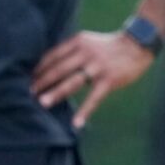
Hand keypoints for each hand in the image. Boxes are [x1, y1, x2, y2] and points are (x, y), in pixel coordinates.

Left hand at [32, 29, 155, 127]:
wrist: (137, 43)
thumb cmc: (109, 46)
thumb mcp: (87, 41)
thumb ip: (71, 51)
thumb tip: (49, 66)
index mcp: (77, 42)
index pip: (52, 55)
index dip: (39, 67)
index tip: (28, 78)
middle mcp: (85, 53)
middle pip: (58, 68)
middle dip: (42, 81)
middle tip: (29, 92)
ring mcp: (97, 67)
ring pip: (72, 82)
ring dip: (56, 93)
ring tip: (42, 103)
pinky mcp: (109, 79)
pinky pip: (94, 98)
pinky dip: (85, 111)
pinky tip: (76, 123)